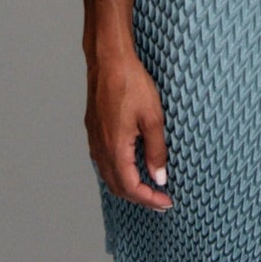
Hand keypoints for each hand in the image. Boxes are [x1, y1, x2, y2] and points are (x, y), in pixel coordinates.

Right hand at [83, 0, 171, 209]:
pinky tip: (131, 165)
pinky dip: (118, 171)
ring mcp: (94, 138)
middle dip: (139, 197)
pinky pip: (103, 160)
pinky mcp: (93, 128)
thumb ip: (156, 151)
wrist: (108, 59)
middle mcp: (100, 147)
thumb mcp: (153, 119)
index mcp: (114, 147)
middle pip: (116, 186)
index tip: (167, 202)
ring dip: (127, 185)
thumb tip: (159, 179)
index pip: (130, 187)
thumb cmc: (131, 84)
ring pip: (108, 174)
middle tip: (160, 200)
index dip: (149, 199)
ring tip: (148, 187)